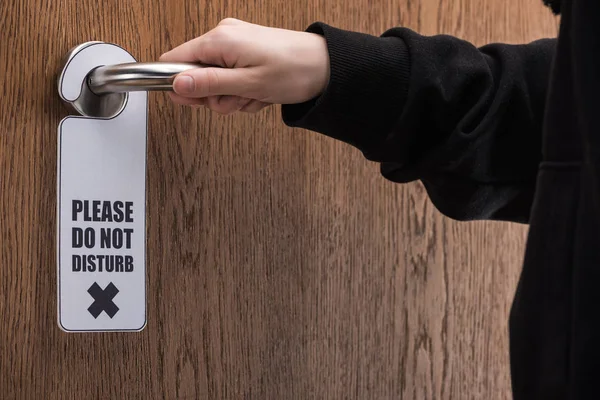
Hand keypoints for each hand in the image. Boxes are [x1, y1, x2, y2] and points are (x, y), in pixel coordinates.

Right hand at [159, 18, 329, 114]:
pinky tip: (260, 92)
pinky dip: (243, 90)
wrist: (326, 66)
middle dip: (215, 96)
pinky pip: (231, 77)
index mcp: (220, 40)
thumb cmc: (294, 71)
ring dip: (233, 97)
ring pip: (216, 81)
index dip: (180, 84)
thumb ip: (209, 84)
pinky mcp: (246, 51)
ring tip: (254, 95)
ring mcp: (236, 43)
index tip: (194, 101)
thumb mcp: (248, 84)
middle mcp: (224, 36)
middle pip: (196, 74)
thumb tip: (177, 85)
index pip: (175, 59)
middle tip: (238, 99)